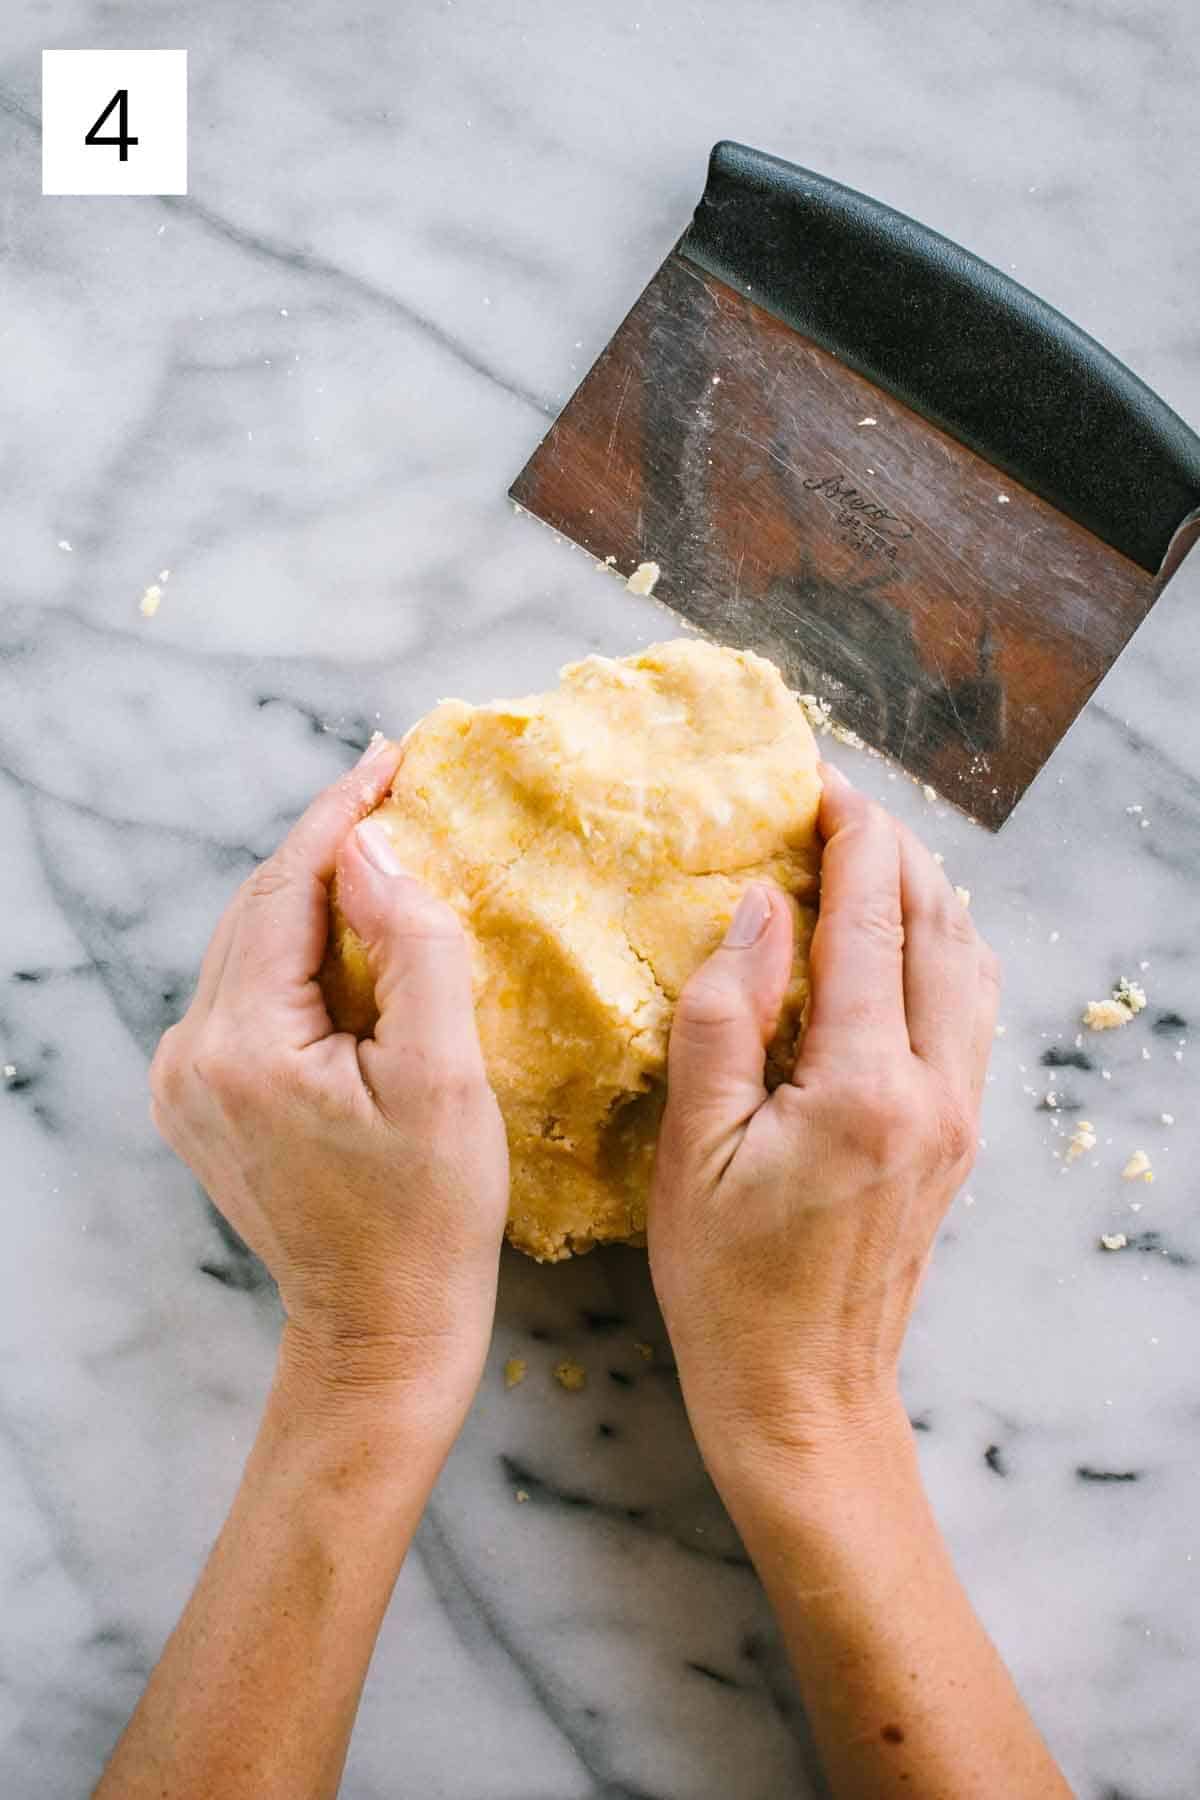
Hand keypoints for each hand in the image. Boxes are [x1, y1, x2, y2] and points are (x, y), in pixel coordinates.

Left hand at [150, 737, 508, 1434]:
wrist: (379, 1326)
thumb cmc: (429, 1214)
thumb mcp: (444, 1074)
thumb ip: (411, 947)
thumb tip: (370, 847)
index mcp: (243, 1042)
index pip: (287, 887)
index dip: (342, 815)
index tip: (391, 758)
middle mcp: (191, 1052)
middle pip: (259, 908)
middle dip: (326, 846)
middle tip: (396, 790)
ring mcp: (184, 1080)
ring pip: (250, 945)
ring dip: (311, 895)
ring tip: (382, 851)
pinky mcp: (198, 1098)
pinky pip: (247, 991)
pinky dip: (296, 951)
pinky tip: (347, 937)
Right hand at [649, 764, 999, 1482]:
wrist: (805, 1395)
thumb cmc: (729, 1284)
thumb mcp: (693, 1151)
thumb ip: (725, 1017)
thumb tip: (758, 909)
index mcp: (863, 1087)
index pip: (870, 924)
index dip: (850, 842)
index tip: (822, 785)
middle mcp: (933, 1091)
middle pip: (934, 929)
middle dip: (894, 852)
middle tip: (842, 805)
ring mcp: (958, 1117)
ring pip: (967, 966)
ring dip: (927, 896)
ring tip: (876, 854)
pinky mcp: (959, 1139)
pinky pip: (971, 1014)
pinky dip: (948, 953)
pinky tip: (916, 941)